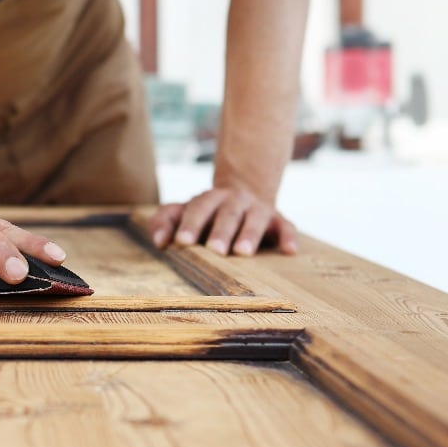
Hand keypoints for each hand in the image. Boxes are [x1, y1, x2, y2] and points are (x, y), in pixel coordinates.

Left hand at [148, 186, 297, 255]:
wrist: (243, 193)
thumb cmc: (206, 212)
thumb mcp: (184, 212)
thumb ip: (166, 221)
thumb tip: (158, 241)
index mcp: (209, 199)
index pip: (198, 209)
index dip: (190, 224)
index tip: (182, 241)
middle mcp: (234, 201)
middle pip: (227, 214)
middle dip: (221, 232)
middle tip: (214, 250)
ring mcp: (257, 209)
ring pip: (255, 219)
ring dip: (250, 235)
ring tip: (243, 253)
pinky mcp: (278, 220)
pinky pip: (286, 227)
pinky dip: (288, 238)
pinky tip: (289, 251)